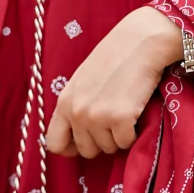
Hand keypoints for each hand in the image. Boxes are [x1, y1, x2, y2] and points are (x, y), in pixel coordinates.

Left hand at [44, 7, 181, 158]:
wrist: (139, 42)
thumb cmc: (113, 59)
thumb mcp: (82, 82)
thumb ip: (75, 107)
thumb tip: (76, 138)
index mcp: (64, 102)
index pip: (54, 144)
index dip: (71, 148)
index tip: (86, 141)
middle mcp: (76, 112)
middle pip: (86, 150)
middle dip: (101, 141)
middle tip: (113, 121)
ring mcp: (97, 116)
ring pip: (109, 148)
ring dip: (119, 136)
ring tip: (125, 111)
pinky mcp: (119, 118)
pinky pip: (127, 142)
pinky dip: (135, 133)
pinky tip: (136, 112)